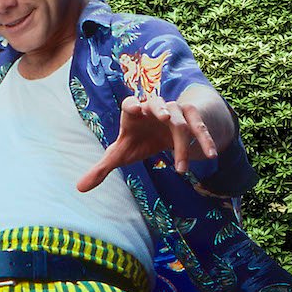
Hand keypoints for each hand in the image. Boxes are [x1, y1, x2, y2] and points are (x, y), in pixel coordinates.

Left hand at [75, 92, 219, 192]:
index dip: (133, 105)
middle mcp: (156, 108)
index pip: (131, 104)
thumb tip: (79, 188)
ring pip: (181, 123)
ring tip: (181, 169)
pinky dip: (205, 141)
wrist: (167, 127)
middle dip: (162, 109)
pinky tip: (212, 155)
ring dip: (182, 145)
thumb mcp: (121, 153)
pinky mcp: (193, 118)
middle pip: (159, 105)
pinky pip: (200, 128)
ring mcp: (176, 111)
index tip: (136, 109)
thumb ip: (102, 168)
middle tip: (165, 119)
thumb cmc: (139, 139)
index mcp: (134, 111)